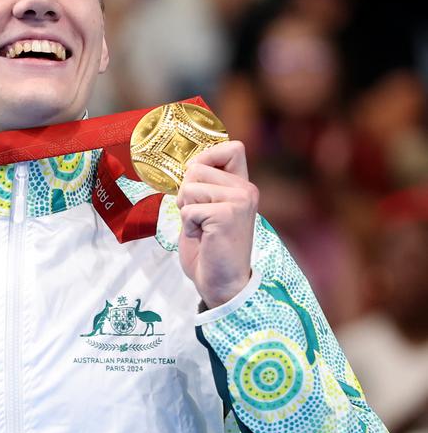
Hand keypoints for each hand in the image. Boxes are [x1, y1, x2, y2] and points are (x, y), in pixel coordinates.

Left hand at [176, 141, 257, 307]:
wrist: (222, 284)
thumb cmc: (210, 249)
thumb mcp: (206, 210)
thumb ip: (203, 186)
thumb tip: (187, 164)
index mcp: (242, 186)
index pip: (232, 147)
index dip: (207, 156)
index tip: (199, 179)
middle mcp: (245, 189)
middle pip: (196, 167)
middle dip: (186, 192)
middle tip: (198, 217)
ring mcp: (238, 201)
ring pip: (189, 187)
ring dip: (186, 211)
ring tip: (202, 228)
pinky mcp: (226, 215)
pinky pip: (188, 209)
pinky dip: (188, 226)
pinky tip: (203, 238)